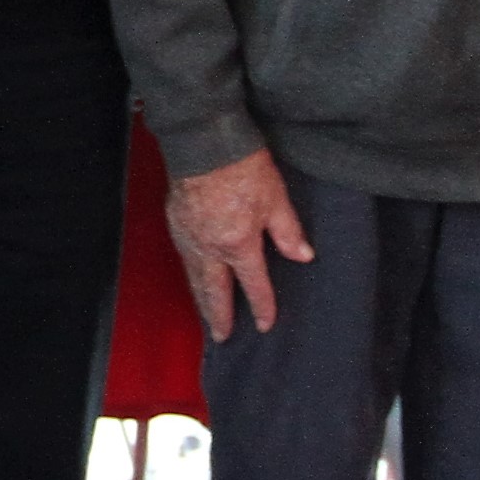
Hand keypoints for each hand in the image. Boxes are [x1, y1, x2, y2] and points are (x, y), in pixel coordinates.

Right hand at [164, 150, 313, 340]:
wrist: (204, 142)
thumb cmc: (242, 167)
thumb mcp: (276, 199)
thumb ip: (288, 232)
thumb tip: (303, 256)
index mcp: (238, 245)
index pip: (253, 285)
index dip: (262, 306)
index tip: (265, 325)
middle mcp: (210, 249)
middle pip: (215, 292)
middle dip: (220, 316)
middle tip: (222, 337)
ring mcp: (190, 238)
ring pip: (195, 279)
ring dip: (202, 300)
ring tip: (207, 315)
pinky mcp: (176, 224)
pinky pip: (185, 260)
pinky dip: (191, 276)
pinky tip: (194, 277)